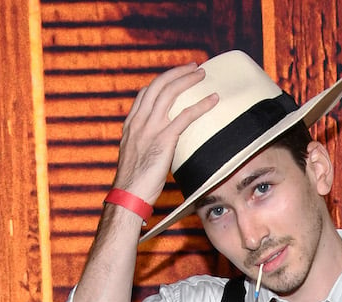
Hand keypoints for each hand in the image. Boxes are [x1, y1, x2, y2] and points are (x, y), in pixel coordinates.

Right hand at [114, 63, 218, 204]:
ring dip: (188, 80)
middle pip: (158, 85)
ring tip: (202, 74)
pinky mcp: (164, 139)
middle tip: (193, 67)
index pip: (145, 93)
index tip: (175, 76)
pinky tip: (213, 99)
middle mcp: (139, 121)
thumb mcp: (135, 156)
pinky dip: (201, 104)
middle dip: (177, 72)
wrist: (128, 195)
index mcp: (131, 124)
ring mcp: (150, 128)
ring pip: (170, 93)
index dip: (161, 81)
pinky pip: (186, 116)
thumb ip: (144, 143)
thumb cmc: (134, 182)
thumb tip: (158, 145)